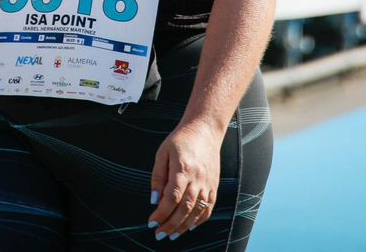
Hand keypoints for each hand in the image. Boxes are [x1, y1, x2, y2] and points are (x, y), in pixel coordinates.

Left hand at [148, 120, 222, 238]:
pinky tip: (190, 226)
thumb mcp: (162, 153)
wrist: (205, 130)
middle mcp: (197, 178)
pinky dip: (200, 220)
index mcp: (183, 169)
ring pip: (197, 211)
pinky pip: (208, 207)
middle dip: (171, 224)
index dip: (161, 212)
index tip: (151, 222)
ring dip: (184, 226)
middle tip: (159, 234)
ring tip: (172, 234)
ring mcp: (208, 183)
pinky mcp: (214, 185)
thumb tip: (154, 200)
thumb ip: (158, 177)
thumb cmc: (181, 140)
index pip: (172, 197)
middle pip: (184, 208)